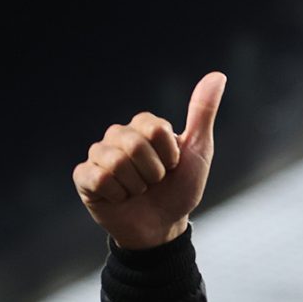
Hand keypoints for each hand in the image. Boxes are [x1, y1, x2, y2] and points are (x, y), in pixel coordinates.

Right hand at [73, 72, 226, 248]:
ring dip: (136, 186)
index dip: (169, 154)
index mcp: (143, 126)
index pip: (154, 128)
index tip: (172, 165)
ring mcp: (99, 156)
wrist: (163, 226)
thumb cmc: (181, 188)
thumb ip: (202, 113)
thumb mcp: (198, 151)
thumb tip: (218, 75)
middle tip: (155, 182)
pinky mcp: (85, 178)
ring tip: (138, 191)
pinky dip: (116, 195)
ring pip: (115, 163)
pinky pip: (97, 178)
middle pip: (134, 144)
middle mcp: (117, 136)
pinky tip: (120, 198)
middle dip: (153, 172)